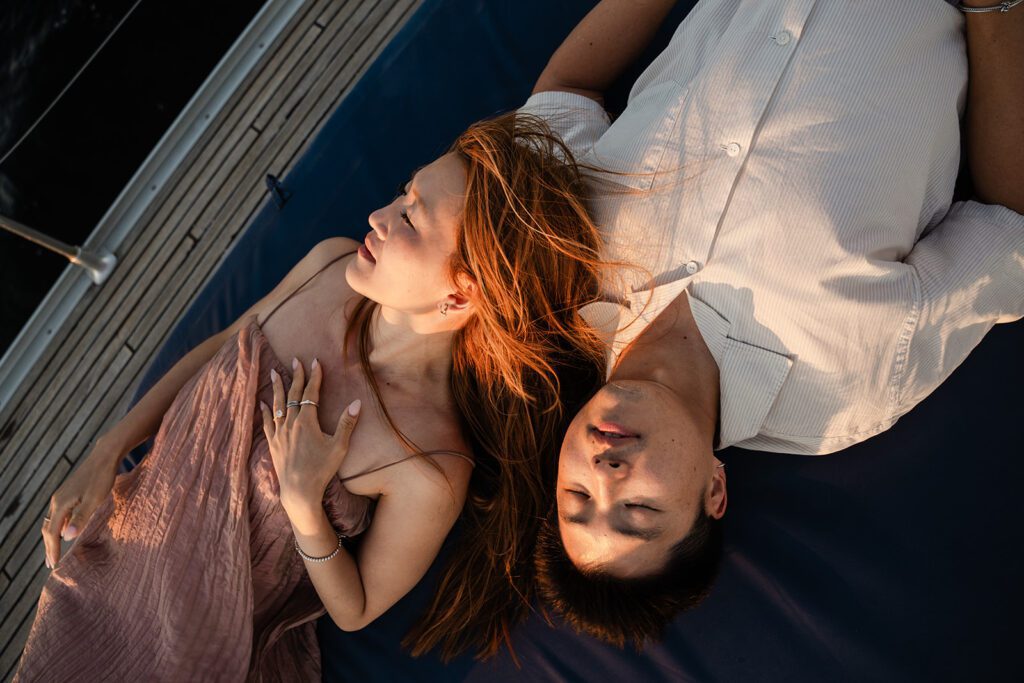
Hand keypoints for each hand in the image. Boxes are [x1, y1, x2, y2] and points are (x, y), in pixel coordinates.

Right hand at [42, 438, 121, 568]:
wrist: (104, 457)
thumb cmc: (102, 478)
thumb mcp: (94, 500)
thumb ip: (81, 518)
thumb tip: (66, 537)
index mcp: (61, 504)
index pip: (52, 533)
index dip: (53, 549)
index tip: (54, 565)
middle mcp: (57, 500)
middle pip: (48, 529)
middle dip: (49, 547)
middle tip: (51, 564)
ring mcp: (61, 496)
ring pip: (52, 521)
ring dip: (52, 538)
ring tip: (54, 551)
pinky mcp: (68, 493)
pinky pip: (58, 515)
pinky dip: (58, 526)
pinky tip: (64, 532)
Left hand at [260, 358, 360, 514]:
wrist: (299, 491)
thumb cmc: (321, 469)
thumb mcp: (339, 446)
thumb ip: (347, 423)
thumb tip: (357, 403)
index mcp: (307, 421)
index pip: (311, 393)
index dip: (314, 377)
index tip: (315, 362)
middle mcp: (290, 423)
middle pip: (292, 395)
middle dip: (295, 376)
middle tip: (295, 361)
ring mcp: (279, 434)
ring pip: (277, 405)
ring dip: (277, 388)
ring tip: (275, 372)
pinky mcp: (273, 444)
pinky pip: (267, 423)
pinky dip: (265, 411)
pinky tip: (262, 402)